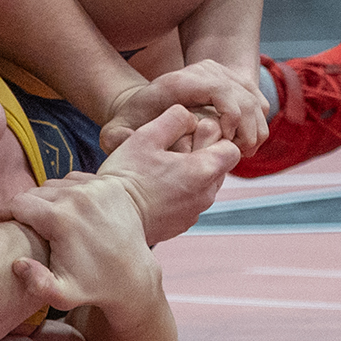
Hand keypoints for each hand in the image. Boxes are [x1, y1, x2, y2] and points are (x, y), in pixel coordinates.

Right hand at [4, 173, 159, 318]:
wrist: (133, 276)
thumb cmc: (93, 288)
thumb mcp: (62, 296)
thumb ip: (36, 283)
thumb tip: (18, 262)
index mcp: (60, 218)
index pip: (18, 203)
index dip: (6, 213)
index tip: (5, 222)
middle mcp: (77, 196)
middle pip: (36, 192)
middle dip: (27, 207)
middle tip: (30, 225)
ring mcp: (95, 186)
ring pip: (56, 184)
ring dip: (49, 198)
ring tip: (51, 218)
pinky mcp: (110, 183)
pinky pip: (76, 180)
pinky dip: (69, 191)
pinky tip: (72, 210)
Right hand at [97, 103, 239, 243]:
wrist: (109, 218)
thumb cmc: (126, 175)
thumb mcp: (147, 135)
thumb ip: (174, 118)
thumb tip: (190, 115)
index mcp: (203, 170)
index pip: (231, 149)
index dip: (213, 137)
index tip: (188, 134)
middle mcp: (206, 194)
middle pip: (219, 167)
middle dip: (202, 154)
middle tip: (171, 148)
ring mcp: (194, 212)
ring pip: (206, 185)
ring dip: (191, 173)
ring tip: (161, 169)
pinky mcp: (181, 224)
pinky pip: (191, 202)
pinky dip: (181, 192)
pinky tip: (155, 187)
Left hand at [100, 59, 268, 159]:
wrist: (151, 100)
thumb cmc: (136, 120)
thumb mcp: (117, 127)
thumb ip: (115, 137)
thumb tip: (125, 142)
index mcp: (180, 81)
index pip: (219, 89)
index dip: (229, 114)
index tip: (225, 139)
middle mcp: (205, 71)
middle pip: (242, 96)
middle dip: (245, 128)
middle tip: (237, 153)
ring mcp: (223, 75)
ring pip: (254, 103)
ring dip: (252, 131)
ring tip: (238, 153)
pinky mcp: (236, 85)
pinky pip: (259, 107)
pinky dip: (256, 129)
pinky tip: (240, 147)